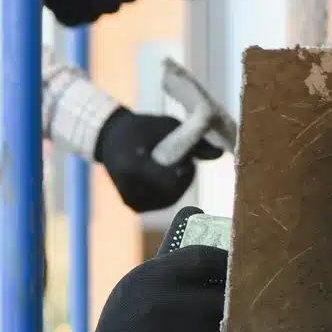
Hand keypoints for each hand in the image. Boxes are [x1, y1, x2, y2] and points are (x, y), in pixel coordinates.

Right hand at [59, 238, 227, 331]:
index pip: (205, 257)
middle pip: (227, 294)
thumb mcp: (134, 293)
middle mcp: (164, 304)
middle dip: (241, 303)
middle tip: (249, 308)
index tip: (239, 272)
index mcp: (149, 279)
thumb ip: (168, 268)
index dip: (228, 263)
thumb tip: (207, 229)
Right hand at [93, 107, 222, 212]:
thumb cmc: (143, 128)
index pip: (172, 180)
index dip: (185, 170)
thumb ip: (194, 141)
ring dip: (177, 183)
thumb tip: (219, 154)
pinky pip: (163, 201)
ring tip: (167, 165)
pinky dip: (168, 189)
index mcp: (133, 167)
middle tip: (179, 160)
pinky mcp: (135, 206)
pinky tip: (161, 175)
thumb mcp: (168, 126)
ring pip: (170, 198)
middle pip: (173, 191)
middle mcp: (129, 188)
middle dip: (183, 177)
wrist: (111, 139)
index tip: (185, 157)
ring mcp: (132, 200)